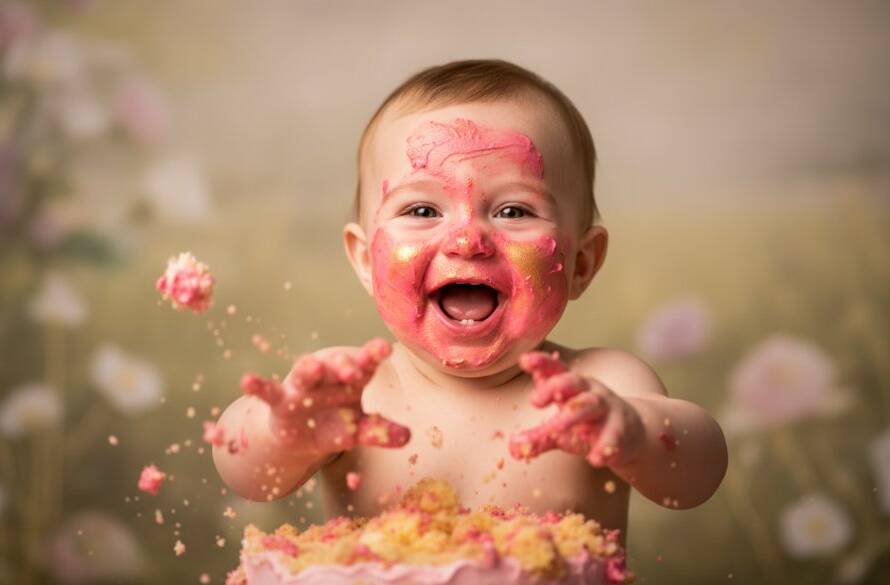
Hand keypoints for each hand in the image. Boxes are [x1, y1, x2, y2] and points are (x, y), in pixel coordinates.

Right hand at [240, 338, 410, 455]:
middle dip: (344, 365)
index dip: (373, 354)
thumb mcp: (360, 429)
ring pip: (305, 373)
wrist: (302, 435)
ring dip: (308, 369)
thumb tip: (407, 437)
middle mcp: (329, 377)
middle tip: (354, 369)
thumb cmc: (338, 423)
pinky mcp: (280, 401)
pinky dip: (258, 386)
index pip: (366, 363)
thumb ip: (380, 431)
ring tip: (312, 367)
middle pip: (337, 365)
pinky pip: (268, 391)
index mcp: (353, 379)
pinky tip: (246, 381)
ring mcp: (303, 387)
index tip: (383, 348)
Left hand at [508, 351, 644, 467]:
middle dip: (554, 386)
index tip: (524, 360)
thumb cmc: (586, 427)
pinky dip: (605, 446)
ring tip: (555, 428)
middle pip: (573, 382)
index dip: (541, 363)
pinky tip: (596, 459)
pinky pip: (614, 434)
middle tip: (534, 399)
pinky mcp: (622, 429)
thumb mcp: (560, 430)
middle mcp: (589, 392)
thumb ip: (538, 436)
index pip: (555, 369)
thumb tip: (512, 448)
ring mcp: (607, 409)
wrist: (631, 435)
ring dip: (574, 416)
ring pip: (592, 405)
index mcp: (571, 387)